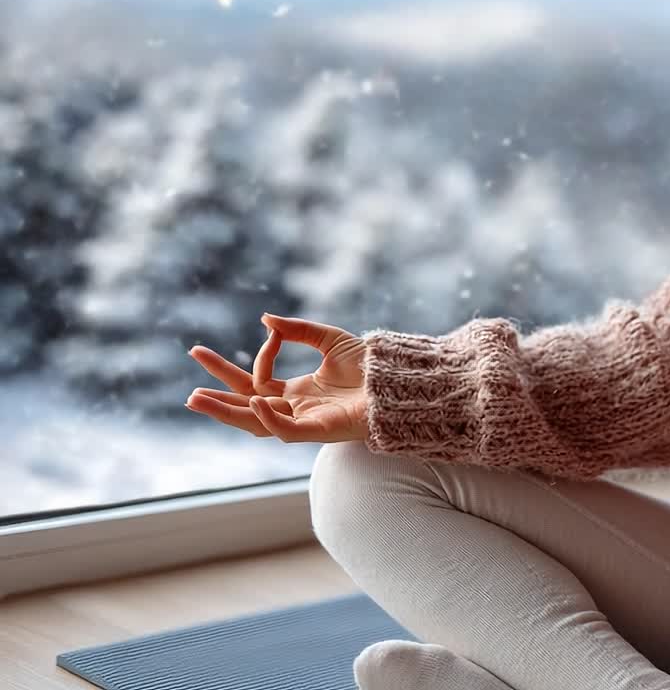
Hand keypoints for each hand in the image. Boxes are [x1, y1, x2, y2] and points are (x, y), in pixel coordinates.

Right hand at [186, 313, 368, 442]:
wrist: (399, 380)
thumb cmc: (370, 365)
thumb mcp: (330, 339)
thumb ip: (298, 331)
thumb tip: (266, 319)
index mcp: (296, 392)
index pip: (257, 382)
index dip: (253, 361)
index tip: (270, 333)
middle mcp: (296, 409)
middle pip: (247, 408)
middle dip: (217, 400)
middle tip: (189, 392)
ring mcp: (306, 422)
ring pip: (257, 424)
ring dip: (227, 413)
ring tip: (196, 400)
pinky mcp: (321, 430)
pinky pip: (287, 430)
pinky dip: (270, 417)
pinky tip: (256, 401)